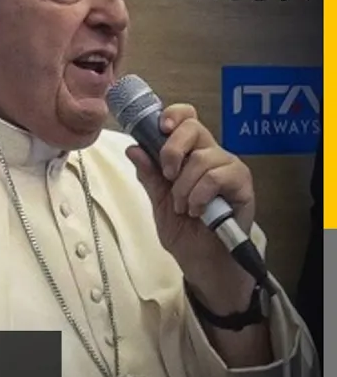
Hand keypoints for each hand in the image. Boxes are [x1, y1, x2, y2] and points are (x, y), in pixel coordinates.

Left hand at [125, 104, 256, 312]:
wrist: (203, 261)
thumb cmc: (185, 232)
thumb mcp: (159, 202)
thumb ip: (150, 176)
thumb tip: (134, 148)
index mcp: (189, 155)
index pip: (185, 119)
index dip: (173, 115)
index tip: (159, 128)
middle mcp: (210, 156)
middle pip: (193, 128)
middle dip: (171, 151)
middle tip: (167, 177)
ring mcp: (228, 168)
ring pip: (201, 157)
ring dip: (183, 187)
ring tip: (184, 207)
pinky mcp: (242, 185)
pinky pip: (216, 176)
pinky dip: (199, 195)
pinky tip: (199, 211)